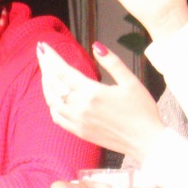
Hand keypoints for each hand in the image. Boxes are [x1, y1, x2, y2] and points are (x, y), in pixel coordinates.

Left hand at [37, 42, 162, 161]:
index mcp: (92, 92)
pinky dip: (51, 104)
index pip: (63, 71)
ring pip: (52, 100)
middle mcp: (81, 107)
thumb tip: (96, 46)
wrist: (146, 141)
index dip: (50, 57)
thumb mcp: (131, 82)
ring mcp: (78, 121)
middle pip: (53, 83)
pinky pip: (57, 117)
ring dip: (46, 84)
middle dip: (45, 66)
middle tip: (41, 53)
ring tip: (46, 71)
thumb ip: (112, 62)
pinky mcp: (80, 132)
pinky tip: (53, 96)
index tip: (42, 46)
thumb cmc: (142, 110)